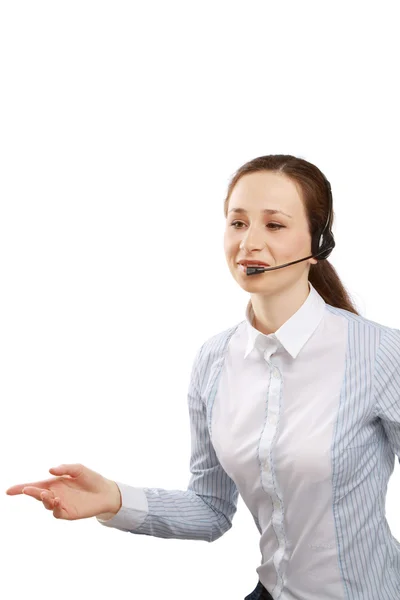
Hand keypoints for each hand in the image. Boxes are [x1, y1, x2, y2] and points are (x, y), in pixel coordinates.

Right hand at [5, 463, 120, 520]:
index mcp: (54, 483)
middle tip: (26, 490)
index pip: (35, 485)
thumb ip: (64, 468)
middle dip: (31, 492)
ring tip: (46, 494)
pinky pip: (57, 512)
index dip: (21, 488)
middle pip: (37, 494)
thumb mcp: (78, 469)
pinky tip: (57, 500)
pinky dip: (54, 507)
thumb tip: (50, 470)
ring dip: (43, 499)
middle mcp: (54, 494)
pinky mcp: (68, 513)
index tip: (8, 491)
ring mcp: (60, 504)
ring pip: (46, 504)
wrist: (106, 491)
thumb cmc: (91, 478)